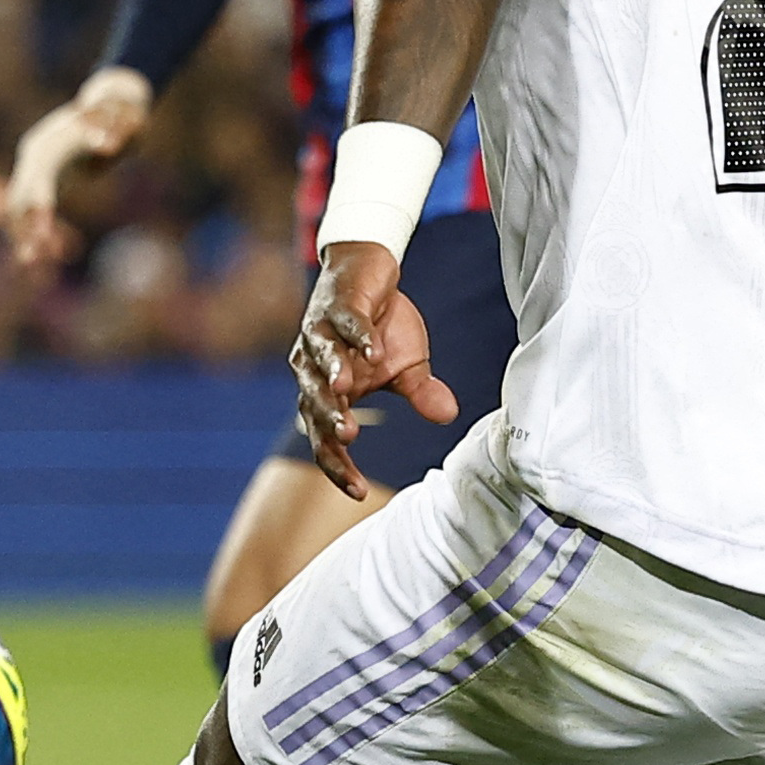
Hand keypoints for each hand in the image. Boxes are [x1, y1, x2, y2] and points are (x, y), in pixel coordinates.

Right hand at [3, 70, 151, 272]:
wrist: (110, 104)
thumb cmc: (119, 114)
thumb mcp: (122, 120)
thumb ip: (115, 131)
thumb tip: (109, 148)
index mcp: (48, 145)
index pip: (39, 183)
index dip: (40, 209)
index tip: (43, 235)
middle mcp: (34, 158)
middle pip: (21, 198)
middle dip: (24, 229)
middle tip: (29, 261)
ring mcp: (36, 170)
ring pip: (21, 210)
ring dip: (24, 237)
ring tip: (29, 269)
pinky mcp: (46, 183)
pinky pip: (34, 213)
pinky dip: (34, 234)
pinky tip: (38, 260)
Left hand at [288, 238, 450, 501]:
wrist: (371, 272)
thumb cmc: (382, 327)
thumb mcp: (407, 366)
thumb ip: (420, 394)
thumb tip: (449, 416)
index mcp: (329, 393)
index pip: (325, 439)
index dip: (339, 465)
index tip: (358, 492)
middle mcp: (315, 369)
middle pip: (314, 403)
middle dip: (329, 421)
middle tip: (347, 438)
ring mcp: (322, 335)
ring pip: (321, 362)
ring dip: (333, 377)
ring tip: (346, 393)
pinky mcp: (338, 305)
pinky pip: (346, 324)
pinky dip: (358, 338)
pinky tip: (372, 351)